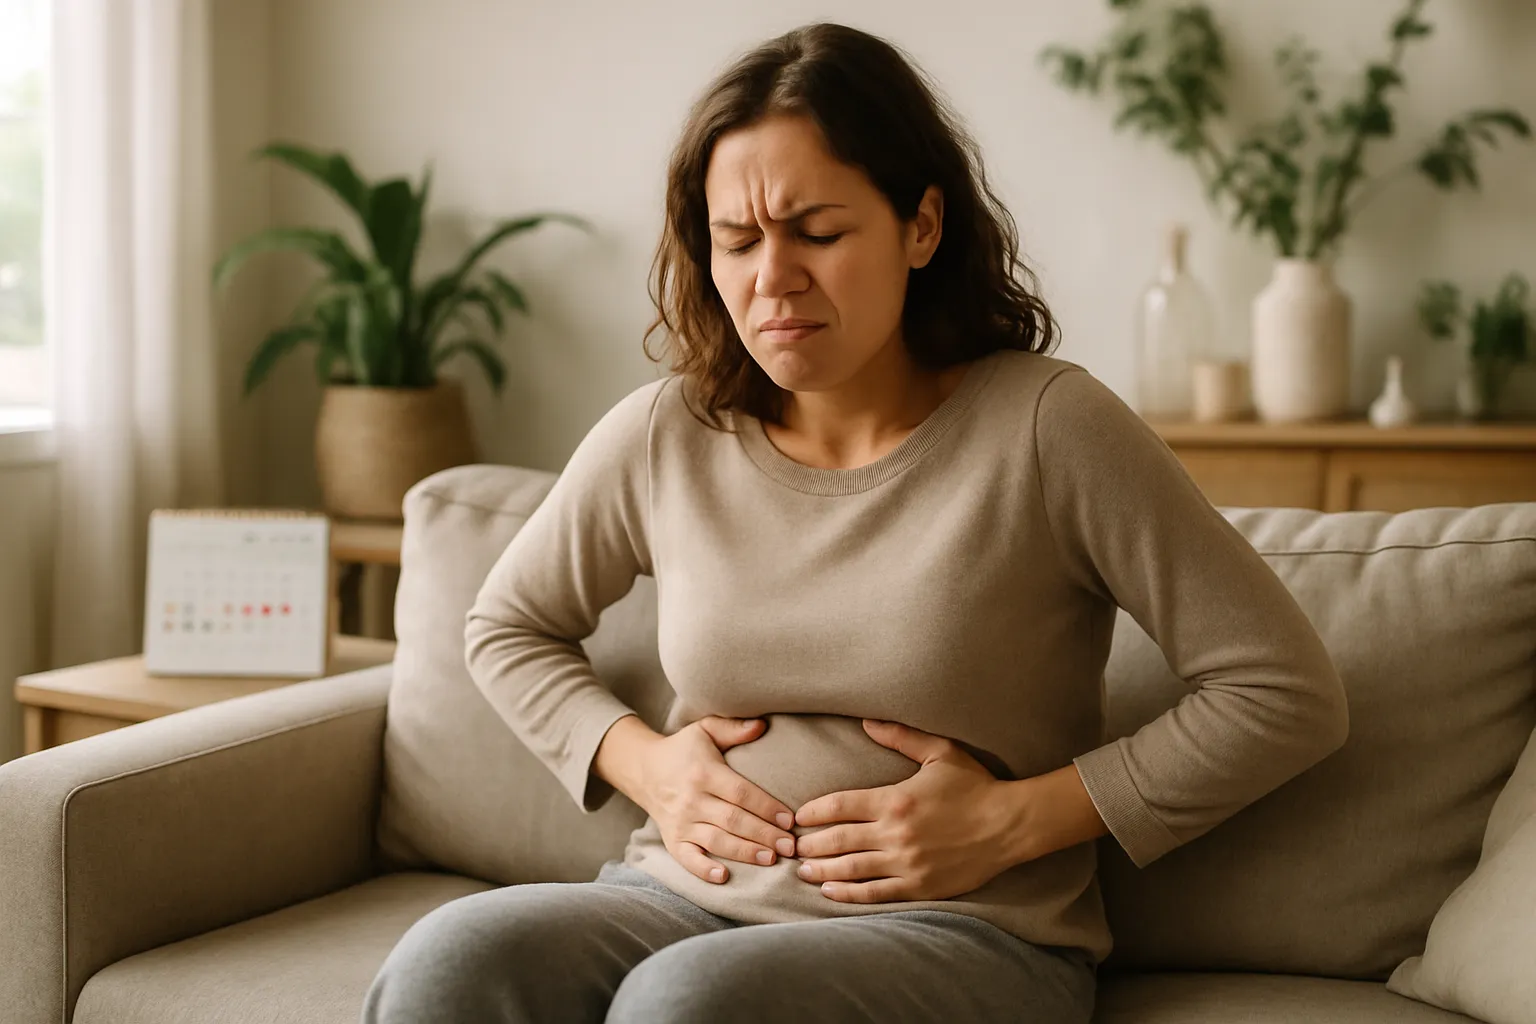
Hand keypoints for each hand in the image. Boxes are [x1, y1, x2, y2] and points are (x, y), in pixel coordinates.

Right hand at [634, 716, 798, 885]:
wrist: (642, 769)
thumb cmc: (683, 750)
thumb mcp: (705, 730)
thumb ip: (733, 728)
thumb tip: (762, 725)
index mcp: (704, 773)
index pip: (741, 793)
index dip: (767, 807)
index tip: (790, 820)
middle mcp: (692, 799)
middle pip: (734, 820)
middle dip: (764, 834)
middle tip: (790, 846)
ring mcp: (680, 822)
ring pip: (717, 840)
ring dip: (745, 852)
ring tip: (771, 859)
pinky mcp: (672, 839)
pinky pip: (687, 858)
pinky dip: (703, 870)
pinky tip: (724, 877)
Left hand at [792, 719, 1020, 903]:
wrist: (1010, 825)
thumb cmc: (975, 787)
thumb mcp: (940, 753)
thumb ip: (901, 737)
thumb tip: (867, 721)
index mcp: (895, 800)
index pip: (840, 806)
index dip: (814, 812)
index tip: (798, 816)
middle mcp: (895, 834)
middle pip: (838, 840)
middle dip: (810, 843)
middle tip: (790, 845)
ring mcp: (906, 863)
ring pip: (851, 869)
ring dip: (821, 870)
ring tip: (801, 869)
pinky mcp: (919, 886)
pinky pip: (875, 893)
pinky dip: (848, 894)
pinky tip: (830, 890)